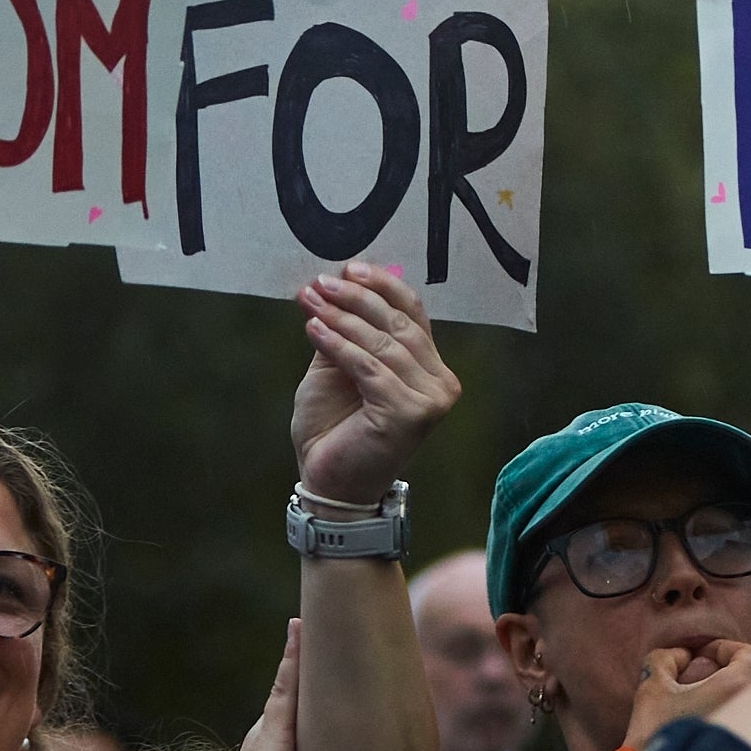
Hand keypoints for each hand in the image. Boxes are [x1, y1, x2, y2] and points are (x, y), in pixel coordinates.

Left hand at [289, 266, 460, 508]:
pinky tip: (314, 330)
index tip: (348, 269)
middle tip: (320, 283)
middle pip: (400, 324)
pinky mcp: (409, 414)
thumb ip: (347, 333)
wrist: (329, 482)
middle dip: (356, 298)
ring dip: (342, 318)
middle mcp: (440, 383)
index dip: (383, 286)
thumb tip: (335, 285)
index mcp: (430, 368)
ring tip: (310, 303)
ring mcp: (430, 400)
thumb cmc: (335, 428)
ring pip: (384, 344)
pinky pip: (369, 368)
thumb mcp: (338, 370)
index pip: (413, 313)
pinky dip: (339, 345)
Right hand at [623, 638, 750, 750]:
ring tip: (689, 702)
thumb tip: (682, 657)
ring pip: (743, 701)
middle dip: (720, 673)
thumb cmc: (655, 731)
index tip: (696, 655)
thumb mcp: (652, 684)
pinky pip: (740, 722)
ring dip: (719, 694)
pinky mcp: (743, 750)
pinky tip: (696, 724)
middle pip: (747, 678)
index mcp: (738, 685)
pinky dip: (722, 715)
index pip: (747, 653)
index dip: (720, 648)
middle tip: (691, 678)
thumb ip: (666, 658)